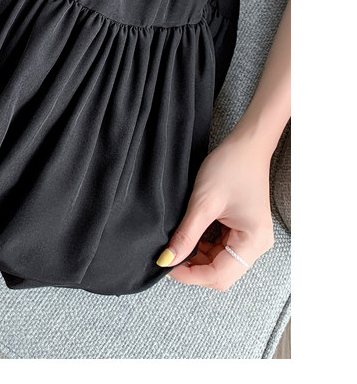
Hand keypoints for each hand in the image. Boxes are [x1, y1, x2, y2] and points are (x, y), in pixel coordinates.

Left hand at [158, 128, 275, 290]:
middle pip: (220, 273)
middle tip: (168, 256)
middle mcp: (256, 245)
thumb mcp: (203, 202)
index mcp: (253, 241)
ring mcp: (250, 238)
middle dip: (192, 268)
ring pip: (218, 262)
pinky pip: (219, 249)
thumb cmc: (230, 167)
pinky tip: (188, 237)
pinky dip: (202, 247)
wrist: (245, 145)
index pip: (219, 276)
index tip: (166, 266)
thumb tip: (167, 259)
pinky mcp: (241, 230)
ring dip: (196, 258)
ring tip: (175, 244)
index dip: (190, 275)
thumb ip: (186, 234)